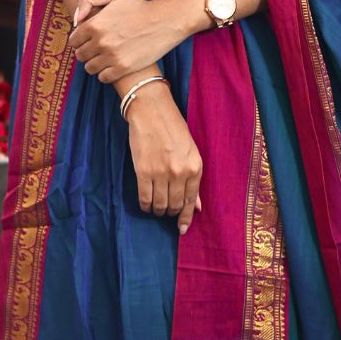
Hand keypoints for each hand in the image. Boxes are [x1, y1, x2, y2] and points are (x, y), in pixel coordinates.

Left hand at [70, 0, 200, 85]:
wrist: (164, 21)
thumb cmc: (138, 7)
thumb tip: (77, 20)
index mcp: (95, 24)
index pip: (73, 40)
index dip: (80, 40)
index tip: (88, 39)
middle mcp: (100, 42)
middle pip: (80, 55)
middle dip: (86, 52)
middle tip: (98, 48)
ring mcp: (111, 56)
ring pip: (90, 68)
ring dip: (95, 64)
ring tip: (105, 57)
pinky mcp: (123, 68)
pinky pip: (103, 78)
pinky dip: (105, 73)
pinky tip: (113, 65)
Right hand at [125, 83, 202, 233]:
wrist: (152, 111)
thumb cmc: (173, 128)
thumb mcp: (190, 152)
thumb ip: (193, 180)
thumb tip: (197, 207)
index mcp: (195, 167)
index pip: (191, 201)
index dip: (186, 217)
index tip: (181, 229)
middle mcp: (180, 173)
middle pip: (175, 205)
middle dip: (170, 212)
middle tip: (165, 209)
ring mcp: (161, 173)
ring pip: (159, 204)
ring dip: (157, 209)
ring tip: (155, 205)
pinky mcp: (143, 172)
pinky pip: (144, 198)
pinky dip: (145, 204)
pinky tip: (145, 203)